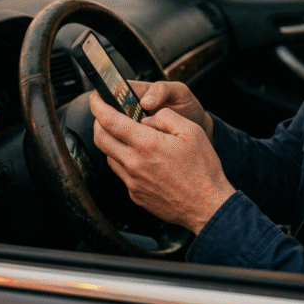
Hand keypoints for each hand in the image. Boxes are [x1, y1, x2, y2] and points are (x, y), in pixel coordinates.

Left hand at [91, 92, 234, 233]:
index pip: (109, 121)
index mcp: (146, 144)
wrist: (207, 206)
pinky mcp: (136, 195)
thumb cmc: (202, 169)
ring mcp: (133, 182)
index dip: (98, 105)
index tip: (96, 97)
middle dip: (98, 122)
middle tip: (105, 114)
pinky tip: (140, 157)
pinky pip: (121, 173)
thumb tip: (147, 118)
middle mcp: (134, 164)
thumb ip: (164, 117)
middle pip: (100, 139)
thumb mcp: (190, 130)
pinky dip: (124, 160)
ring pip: (109, 156)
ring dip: (111, 142)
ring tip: (126, 135)